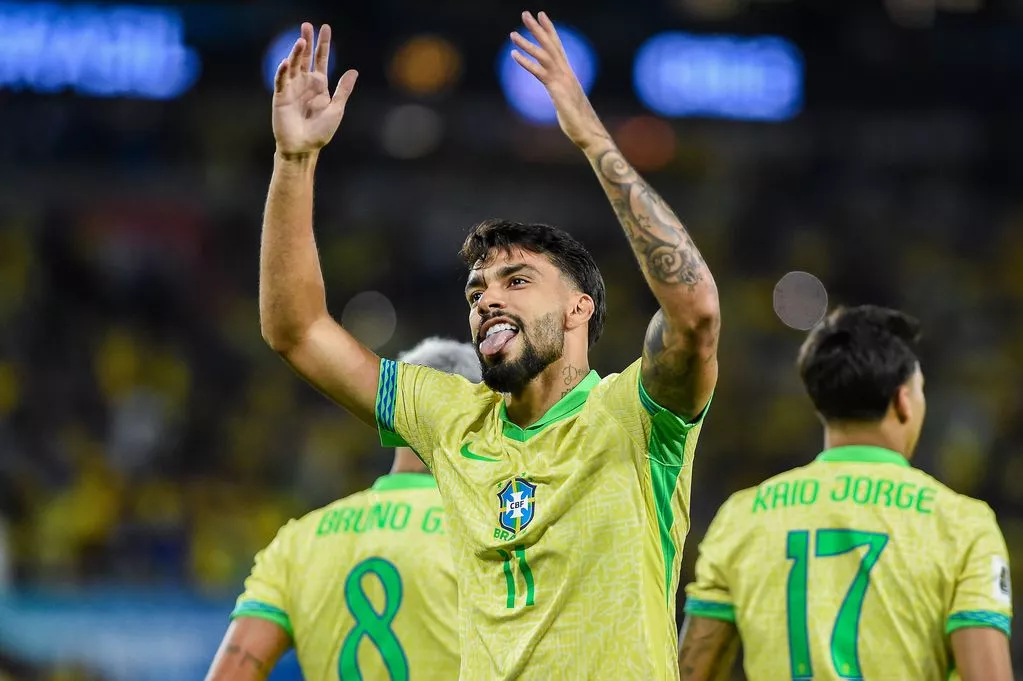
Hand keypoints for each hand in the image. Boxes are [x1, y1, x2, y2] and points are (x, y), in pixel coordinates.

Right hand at [272, 23, 357, 157]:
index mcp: (319, 85)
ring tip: (301, 40)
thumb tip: (354, 71)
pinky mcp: (281, 97)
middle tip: (307, 25)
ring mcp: (292, 89)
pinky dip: (283, 71)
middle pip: (305, 57)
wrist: (304, 147)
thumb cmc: (321, 132)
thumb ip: (343, 90)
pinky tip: (287, 61)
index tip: (325, 28)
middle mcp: (305, 83)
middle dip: (306, 41)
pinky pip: (281, 80)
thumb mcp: (336, 109)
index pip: (321, 59)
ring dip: (296, 53)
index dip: (323, 44)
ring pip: (293, 65)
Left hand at [510, 11, 606, 150]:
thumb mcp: (568, 104)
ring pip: (543, 56)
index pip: (557, 47)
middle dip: (537, 28)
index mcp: (568, 74)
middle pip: (550, 45)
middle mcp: (565, 73)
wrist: (589, 133)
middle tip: (525, 13)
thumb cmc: (580, 123)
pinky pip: (539, 73)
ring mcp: (562, 80)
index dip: (549, 31)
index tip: (542, 16)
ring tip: (513, 33)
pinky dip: (526, 62)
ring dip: (527, 43)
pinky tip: (514, 55)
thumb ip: (562, 96)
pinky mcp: (557, 90)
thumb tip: (559, 96)